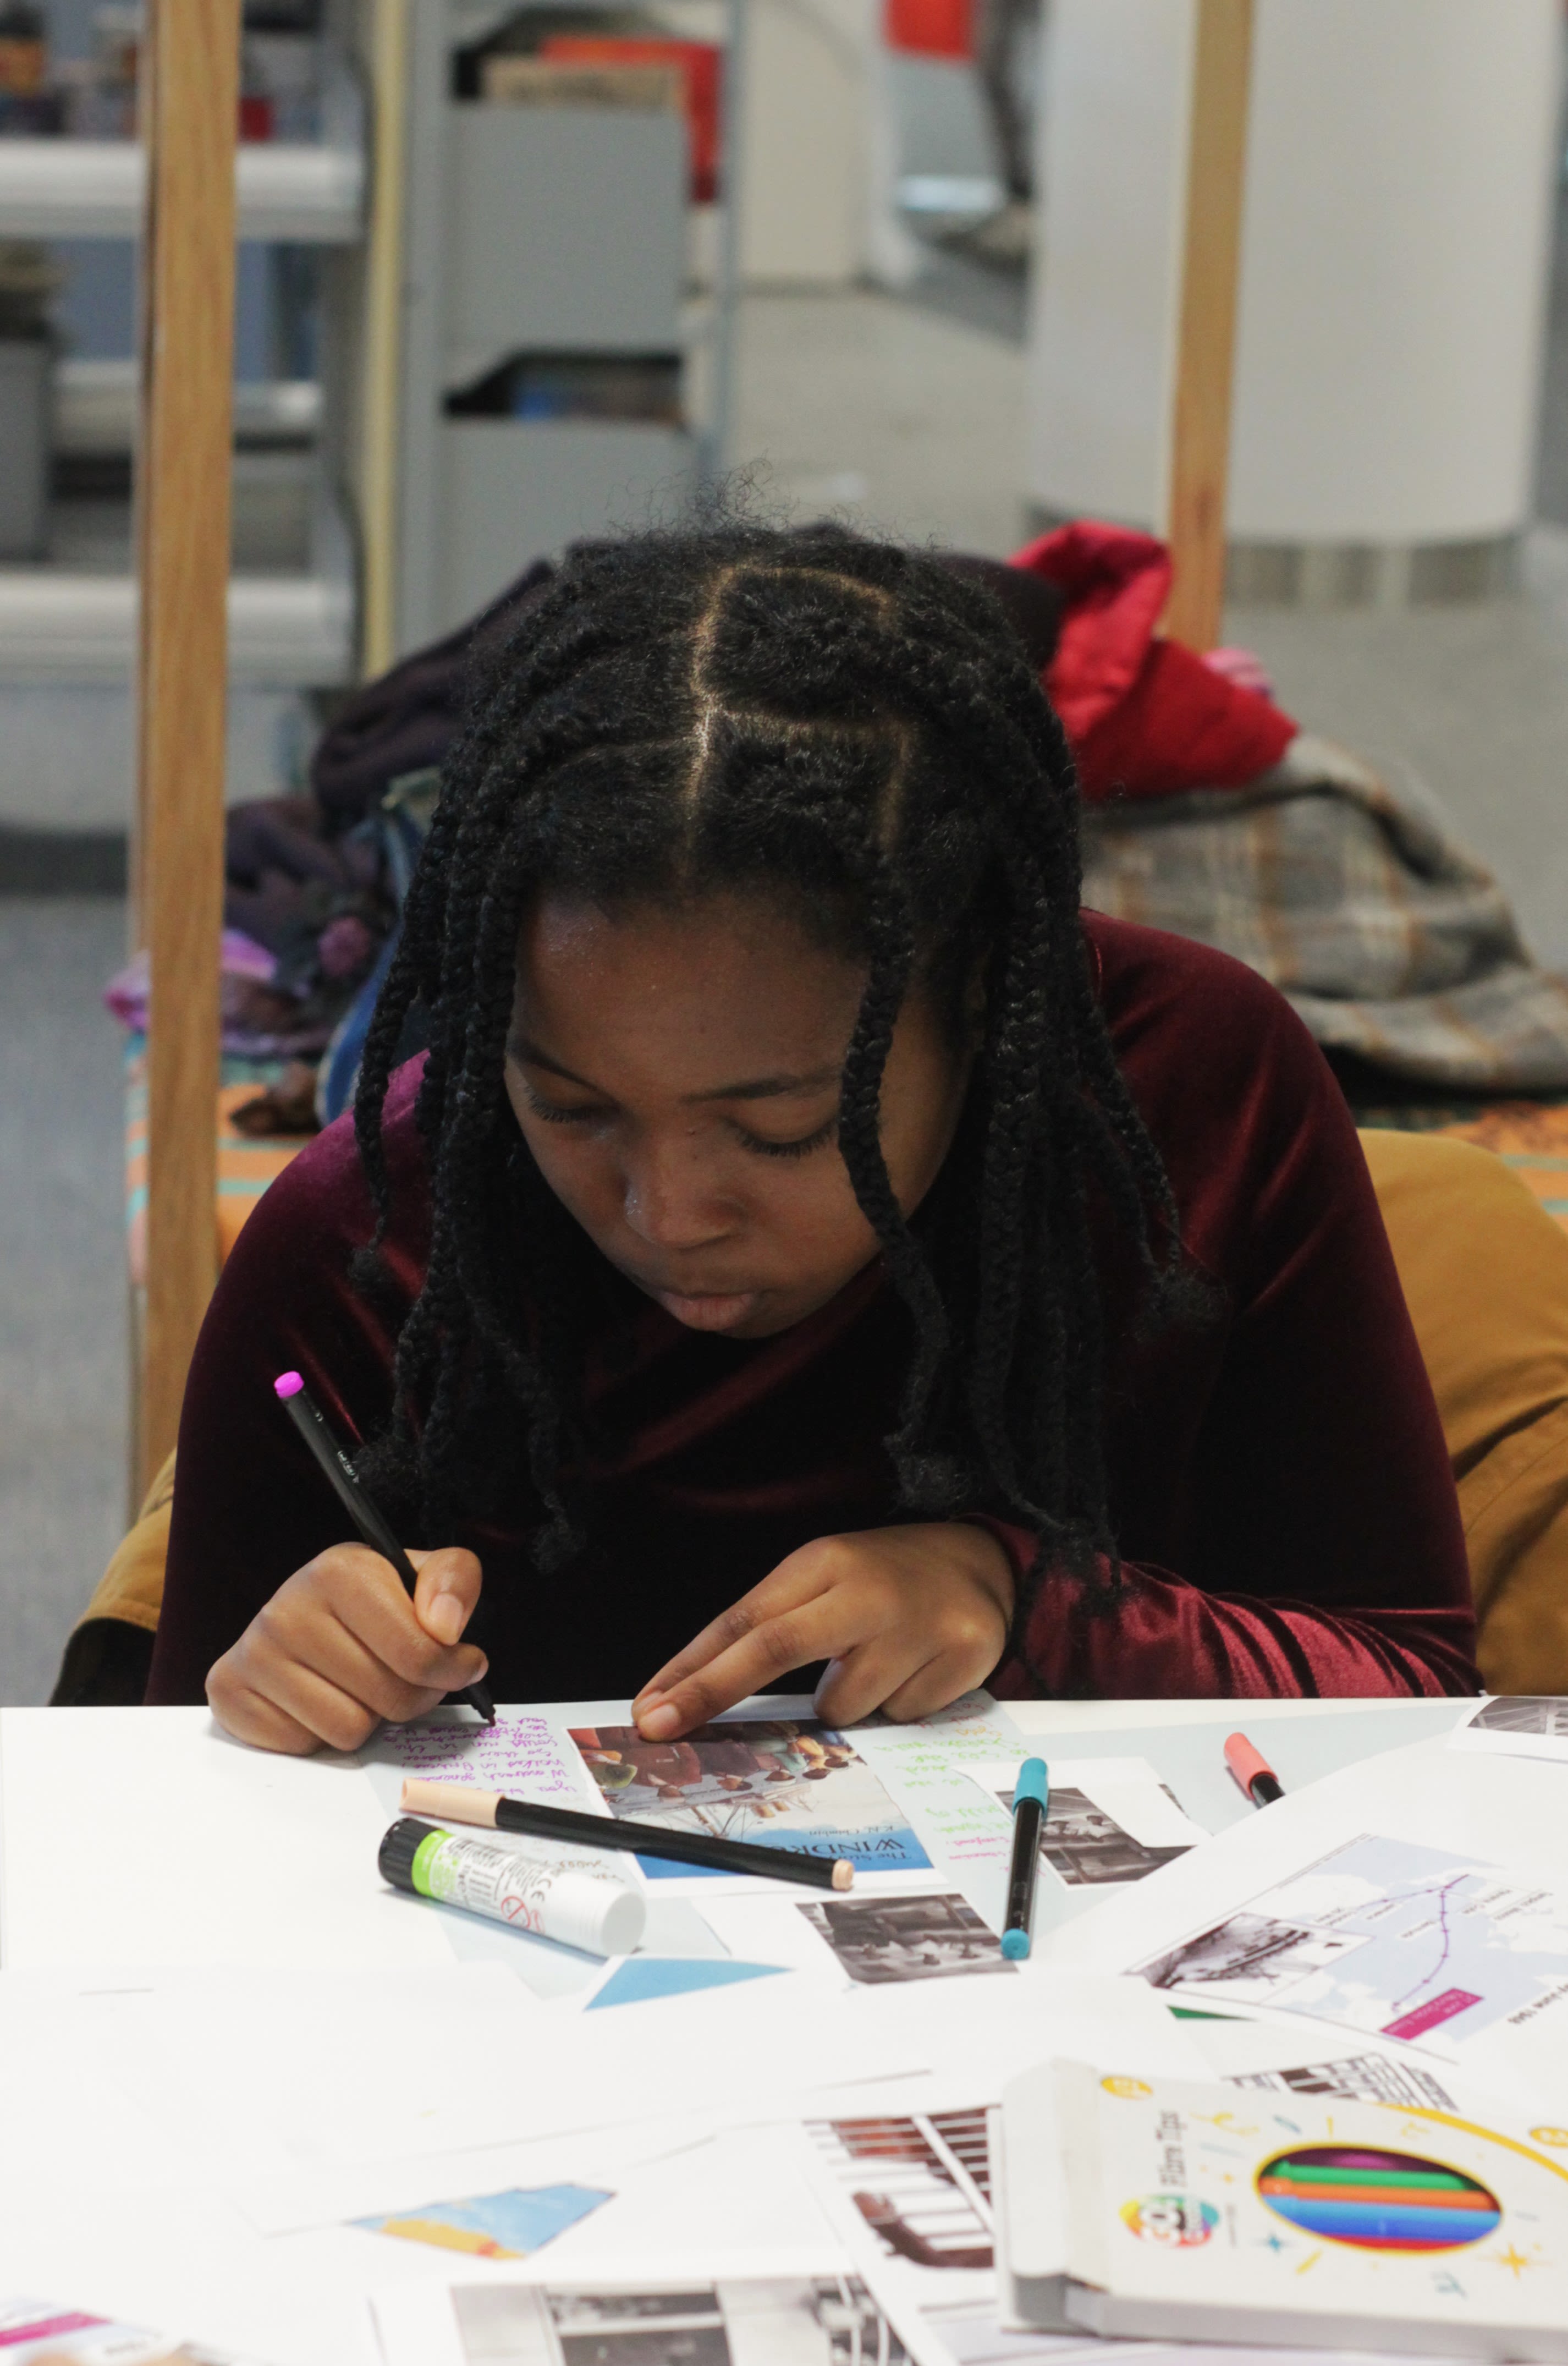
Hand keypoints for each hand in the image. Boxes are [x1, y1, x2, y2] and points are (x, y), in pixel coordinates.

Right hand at [206, 1543, 487, 1754]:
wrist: (303, 1611)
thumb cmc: (373, 1598)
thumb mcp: (422, 1572)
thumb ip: (454, 1580)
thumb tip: (444, 1627)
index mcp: (339, 1571)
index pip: (417, 1653)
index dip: (452, 1670)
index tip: (461, 1665)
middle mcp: (285, 1608)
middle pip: (388, 1699)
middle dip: (411, 1696)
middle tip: (405, 1677)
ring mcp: (252, 1652)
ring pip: (347, 1731)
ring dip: (367, 1718)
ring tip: (359, 1685)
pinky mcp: (228, 1692)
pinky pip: (303, 1746)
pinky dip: (319, 1734)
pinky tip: (318, 1698)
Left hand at [632, 1522, 1013, 1737]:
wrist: (983, 1563)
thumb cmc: (884, 1579)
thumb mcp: (825, 1580)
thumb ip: (774, 1627)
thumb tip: (699, 1695)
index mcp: (826, 1562)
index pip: (746, 1618)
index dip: (693, 1668)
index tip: (651, 1707)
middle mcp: (868, 1589)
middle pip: (775, 1646)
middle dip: (710, 1691)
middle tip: (663, 1726)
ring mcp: (919, 1625)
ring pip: (843, 1706)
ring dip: (845, 1701)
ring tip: (875, 1662)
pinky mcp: (962, 1658)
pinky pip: (900, 1717)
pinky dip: (896, 1705)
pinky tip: (914, 1669)